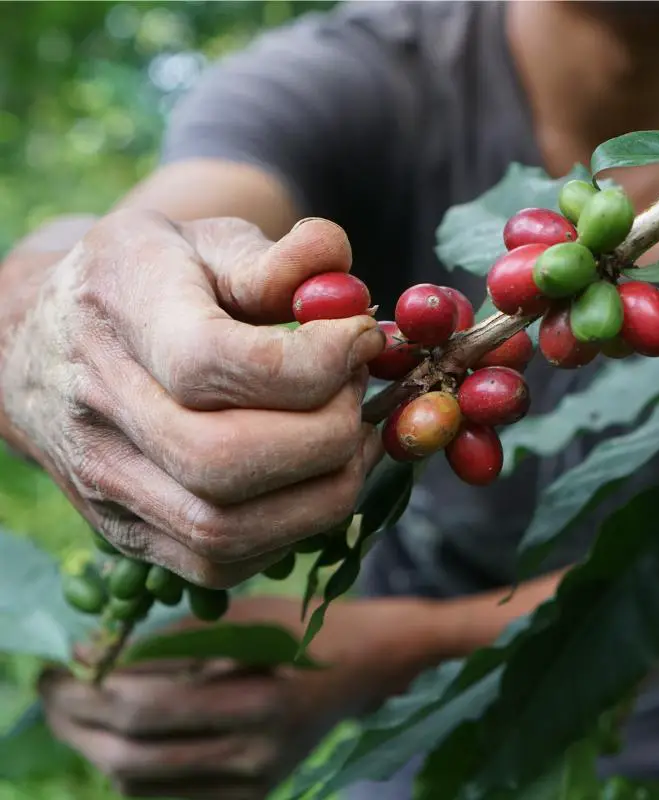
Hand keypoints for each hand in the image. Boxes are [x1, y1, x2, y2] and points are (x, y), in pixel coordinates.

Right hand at [0, 211, 385, 585]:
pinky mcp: (127, 533)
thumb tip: (335, 259)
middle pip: (224, 461)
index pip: (211, 363)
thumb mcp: (204, 241)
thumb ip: (274, 256)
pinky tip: (316, 478)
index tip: (362, 338)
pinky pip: (221, 563)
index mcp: (120, 311)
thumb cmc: (149, 283)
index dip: (313, 362)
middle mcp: (100, 405)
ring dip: (324, 492)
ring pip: (226, 530)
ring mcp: (107, 481)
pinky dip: (291, 531)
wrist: (44, 340)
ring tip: (353, 438)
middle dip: (327, 433)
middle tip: (358, 392)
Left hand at [39, 595, 440, 799]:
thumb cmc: (309, 627)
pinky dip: (128, 774)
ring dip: (94, 749)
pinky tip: (119, 740)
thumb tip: (95, 653)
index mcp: (260, 702)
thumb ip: (172, 640)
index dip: (92, 687)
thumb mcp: (245, 618)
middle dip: (78, 723)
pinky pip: (166, 799)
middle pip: (132, 757)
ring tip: (75, 714)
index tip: (65, 661)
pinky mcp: (251, 797)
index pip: (147, 707)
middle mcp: (256, 756)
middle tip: (53, 690)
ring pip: (140, 787)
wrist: (369, 667)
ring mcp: (254, 785)